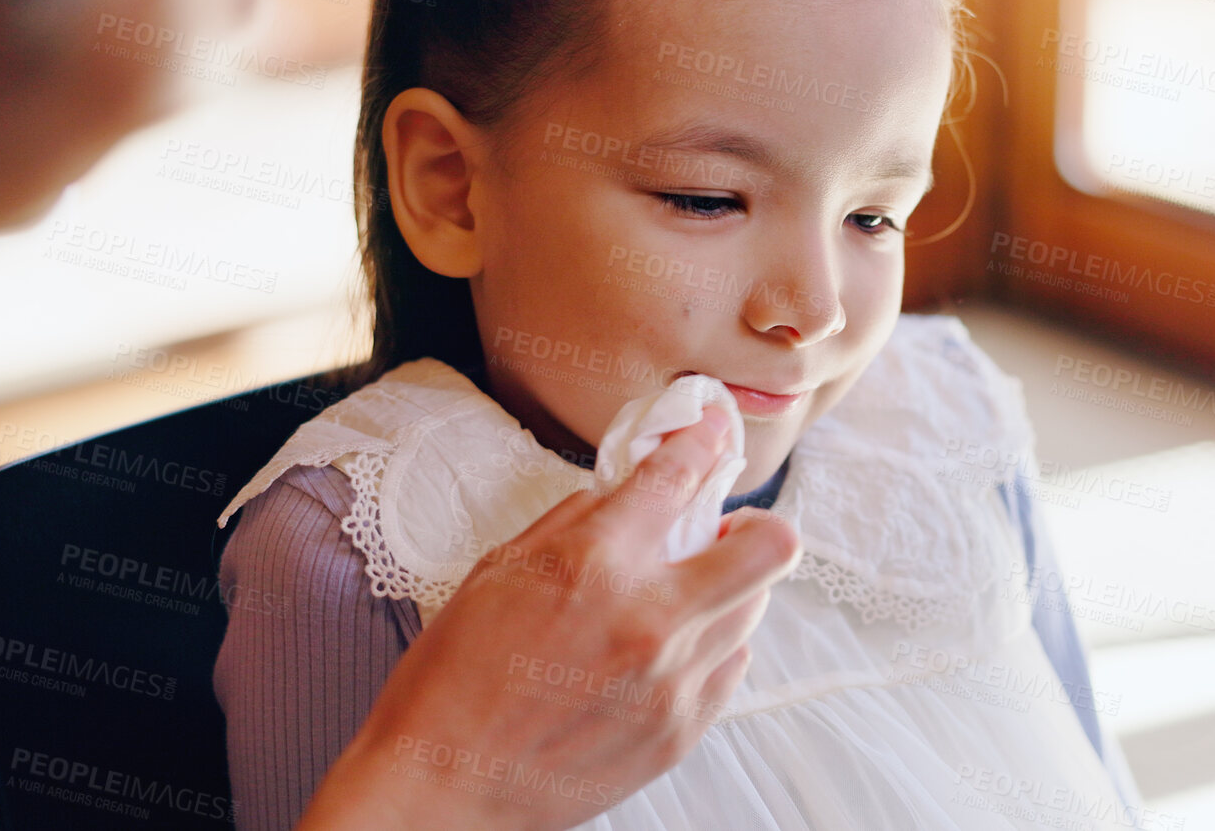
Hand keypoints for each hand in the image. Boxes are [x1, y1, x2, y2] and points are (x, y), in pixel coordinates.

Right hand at [295, 402, 801, 830]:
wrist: (443, 784)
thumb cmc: (454, 675)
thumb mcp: (500, 570)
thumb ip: (574, 522)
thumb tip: (626, 489)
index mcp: (596, 563)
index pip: (682, 476)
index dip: (705, 438)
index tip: (712, 430)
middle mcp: (650, 618)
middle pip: (771, 547)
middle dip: (755, 524)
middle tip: (721, 530)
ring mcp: (673, 681)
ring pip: (754, 609)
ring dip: (726, 589)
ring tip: (680, 596)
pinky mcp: (680, 732)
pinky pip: (730, 669)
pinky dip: (708, 647)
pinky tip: (665, 650)